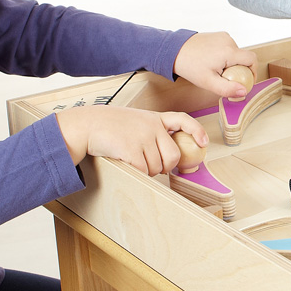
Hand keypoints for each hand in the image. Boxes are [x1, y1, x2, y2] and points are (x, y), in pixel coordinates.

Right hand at [56, 106, 206, 174]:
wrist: (87, 125)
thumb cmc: (109, 127)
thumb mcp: (134, 122)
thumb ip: (152, 133)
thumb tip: (166, 161)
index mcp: (154, 118)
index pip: (182, 120)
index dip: (196, 131)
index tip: (203, 143)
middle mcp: (152, 126)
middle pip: (173, 156)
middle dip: (166, 167)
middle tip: (153, 167)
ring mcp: (143, 137)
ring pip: (157, 167)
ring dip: (147, 171)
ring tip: (132, 159)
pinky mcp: (132, 149)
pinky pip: (143, 171)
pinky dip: (137, 173)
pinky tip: (126, 162)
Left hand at [173, 32, 257, 98]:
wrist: (174, 50)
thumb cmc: (190, 66)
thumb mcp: (208, 82)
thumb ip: (227, 88)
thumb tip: (244, 92)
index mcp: (229, 51)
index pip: (252, 60)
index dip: (253, 72)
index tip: (246, 82)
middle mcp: (228, 41)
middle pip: (243, 57)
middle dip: (239, 70)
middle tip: (226, 79)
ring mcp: (223, 36)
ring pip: (236, 53)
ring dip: (232, 63)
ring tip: (216, 70)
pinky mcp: (218, 35)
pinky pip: (228, 48)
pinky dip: (225, 56)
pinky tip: (213, 62)